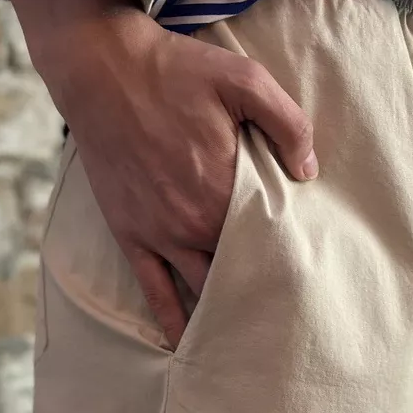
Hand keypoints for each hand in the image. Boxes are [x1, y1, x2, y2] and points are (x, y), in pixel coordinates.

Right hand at [37, 7, 317, 347]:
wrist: (102, 69)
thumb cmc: (174, 71)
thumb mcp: (243, 79)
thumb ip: (287, 122)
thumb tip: (309, 170)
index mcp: (226, 190)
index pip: (270, 240)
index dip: (290, 258)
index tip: (311, 276)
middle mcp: (194, 223)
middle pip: (240, 271)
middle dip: (264, 291)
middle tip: (291, 315)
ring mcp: (161, 234)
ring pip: (202, 288)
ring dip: (226, 310)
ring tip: (251, 337)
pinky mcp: (132, 235)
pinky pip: (154, 290)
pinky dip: (172, 319)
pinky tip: (186, 343)